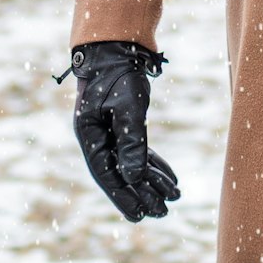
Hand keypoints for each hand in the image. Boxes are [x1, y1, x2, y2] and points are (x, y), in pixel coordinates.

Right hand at [64, 40, 181, 221]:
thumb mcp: (128, 106)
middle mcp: (96, 137)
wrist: (116, 47)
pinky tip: (169, 178)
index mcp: (89, 134)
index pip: (107, 174)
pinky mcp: (122, 125)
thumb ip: (131, 141)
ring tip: (173, 197)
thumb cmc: (119, 73)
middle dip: (142, 194)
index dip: (124, 197)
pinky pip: (138, 152)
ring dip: (151, 181)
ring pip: (130, 165)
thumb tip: (135, 177)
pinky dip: (153, 165)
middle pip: (120, 174)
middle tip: (163, 212)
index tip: (140, 216)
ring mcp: (108, 132)